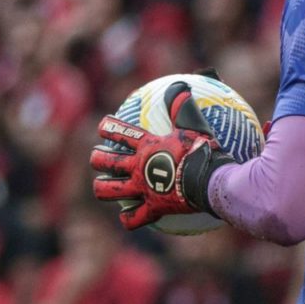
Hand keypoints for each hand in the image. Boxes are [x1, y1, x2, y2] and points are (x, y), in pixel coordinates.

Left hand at [91, 81, 234, 229]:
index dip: (108, 127)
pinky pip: (134, 218)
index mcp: (147, 146)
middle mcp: (138, 167)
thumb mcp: (194, 124)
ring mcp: (142, 189)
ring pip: (109, 191)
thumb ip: (183, 106)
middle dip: (97, 158)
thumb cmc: (202, 151)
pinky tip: (128, 217)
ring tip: (102, 185)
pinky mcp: (152, 208)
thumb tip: (180, 85)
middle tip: (97, 156)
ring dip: (103, 188)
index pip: (120, 133)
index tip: (102, 126)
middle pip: (105, 162)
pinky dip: (129, 218)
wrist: (208, 180)